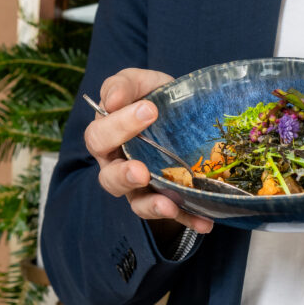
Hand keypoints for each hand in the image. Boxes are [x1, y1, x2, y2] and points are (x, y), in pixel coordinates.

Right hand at [84, 68, 213, 235]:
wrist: (181, 111)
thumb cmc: (153, 96)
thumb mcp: (140, 82)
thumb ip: (124, 85)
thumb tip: (111, 100)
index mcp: (106, 137)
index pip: (99, 137)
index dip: (120, 126)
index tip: (150, 110)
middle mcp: (118, 165)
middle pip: (110, 178)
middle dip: (125, 176)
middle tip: (142, 170)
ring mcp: (141, 186)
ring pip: (137, 203)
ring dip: (153, 206)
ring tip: (169, 204)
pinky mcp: (166, 197)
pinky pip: (175, 213)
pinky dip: (188, 218)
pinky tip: (205, 222)